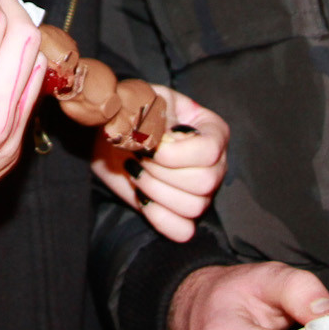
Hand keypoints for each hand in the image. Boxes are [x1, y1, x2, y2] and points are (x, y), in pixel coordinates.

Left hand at [91, 85, 228, 241]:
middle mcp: (215, 164)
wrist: (113, 137)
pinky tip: (141, 197)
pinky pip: (183, 231)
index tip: (150, 144)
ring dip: (155, 190)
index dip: (174, 153)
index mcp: (212, 131)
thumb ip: (147, 108)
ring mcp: (202, 192)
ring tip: (136, 171)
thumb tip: (153, 137)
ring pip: (193, 207)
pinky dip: (159, 218)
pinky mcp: (182, 215)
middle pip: (205, 182)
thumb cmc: (132, 114)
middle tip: (139, 157)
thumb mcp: (140, 99)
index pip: (209, 151)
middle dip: (161, 172)